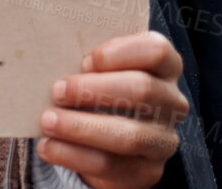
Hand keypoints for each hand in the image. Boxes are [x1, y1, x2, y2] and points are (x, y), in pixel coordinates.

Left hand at [37, 31, 188, 188]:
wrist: (108, 140)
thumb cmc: (101, 90)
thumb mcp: (102, 71)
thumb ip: (92, 64)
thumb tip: (56, 58)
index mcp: (166, 68)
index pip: (156, 52)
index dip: (120, 54)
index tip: (86, 61)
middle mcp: (173, 103)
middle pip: (142, 90)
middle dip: (94, 90)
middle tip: (57, 91)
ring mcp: (163, 140)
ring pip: (129, 135)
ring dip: (81, 127)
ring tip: (48, 121)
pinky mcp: (148, 171)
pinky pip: (111, 165)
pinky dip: (74, 156)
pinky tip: (49, 147)